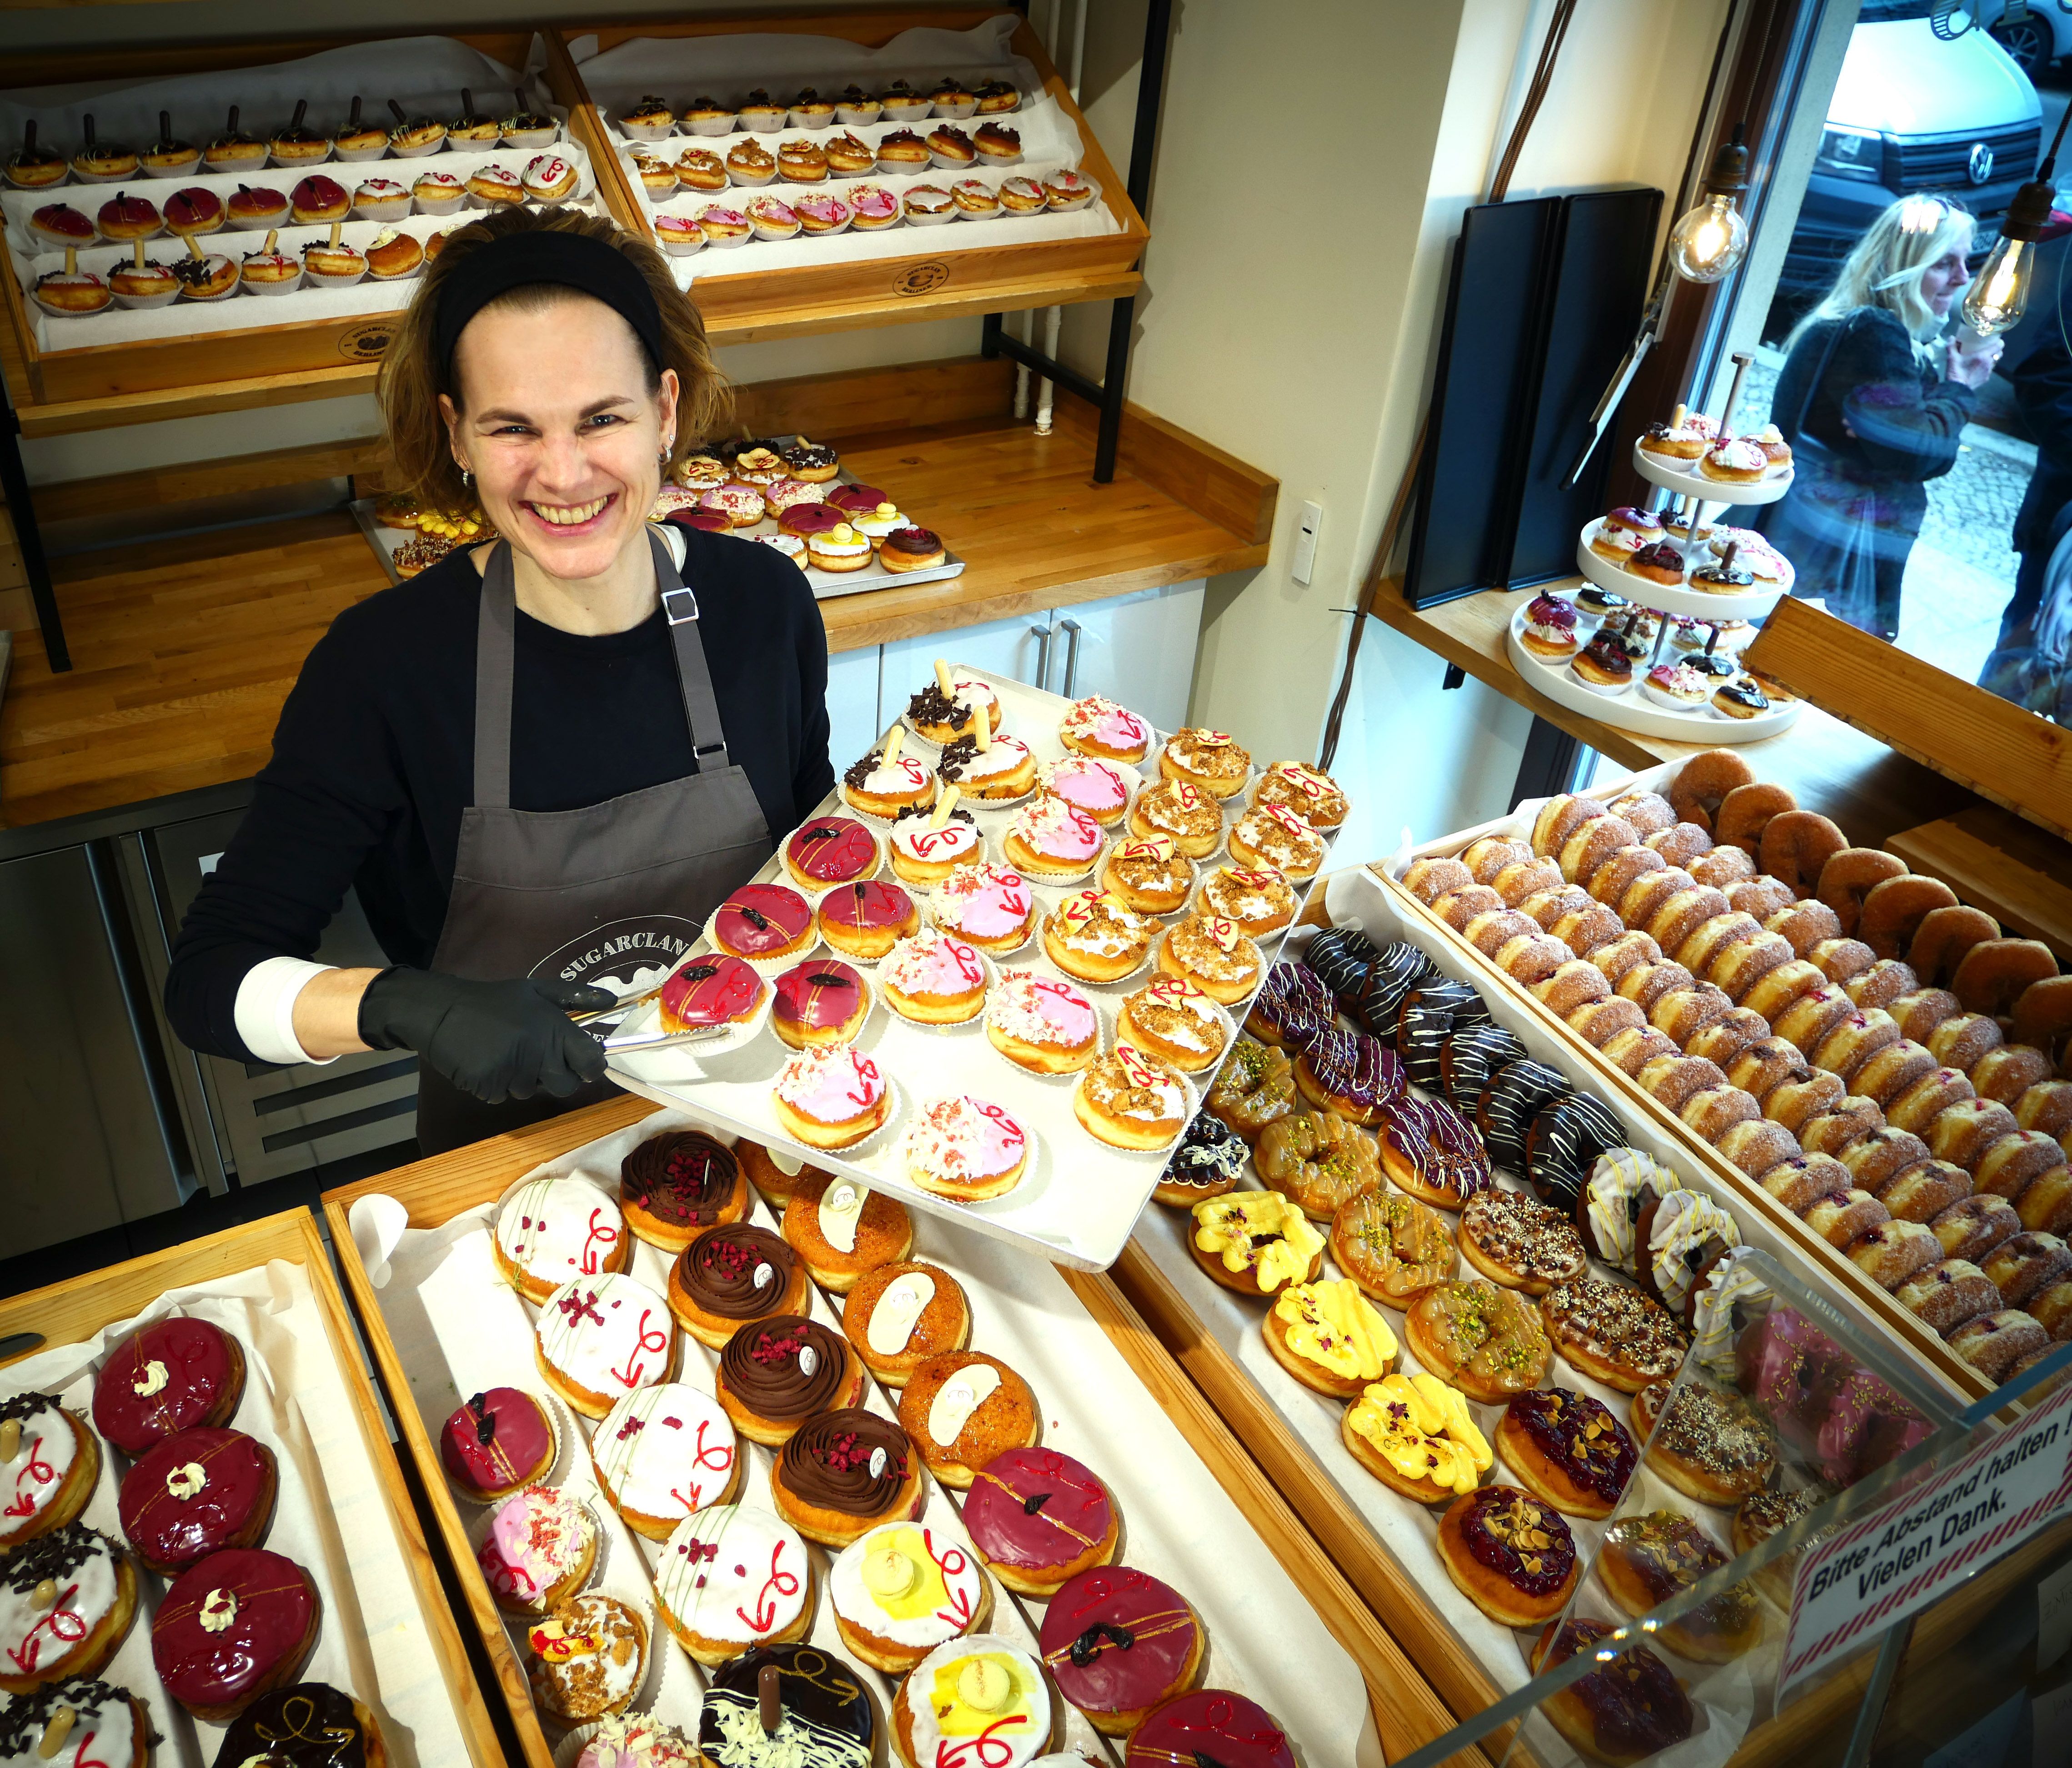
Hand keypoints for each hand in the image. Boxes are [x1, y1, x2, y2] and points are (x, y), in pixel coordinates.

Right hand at [358, 968, 615, 1102]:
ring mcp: (513, 1072)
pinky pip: (504, 1095)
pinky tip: (488, 1061)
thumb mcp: (537, 989)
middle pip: (566, 1086)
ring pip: (532, 1090)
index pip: (591, 1062)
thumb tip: (613, 1000)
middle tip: (539, 1057)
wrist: (441, 1011)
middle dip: (558, 1076)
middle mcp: (537, 1053)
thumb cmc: (494, 1001)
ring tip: (506, 1050)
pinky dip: (498, 1084)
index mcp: (554, 1028)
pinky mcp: (490, 1086)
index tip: (583, 1061)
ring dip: (524, 1078)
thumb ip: (578, 996)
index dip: (592, 1066)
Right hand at [1945, 335, 2001, 389]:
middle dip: (1996, 350)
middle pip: (1999, 353)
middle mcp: (1989, 363)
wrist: (1957, 390)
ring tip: (1983, 359)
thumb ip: (1951, 346)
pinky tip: (1978, 369)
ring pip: (1995, 362)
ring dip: (1991, 359)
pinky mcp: (1986, 379)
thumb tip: (1951, 337)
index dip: (1999, 342)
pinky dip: (1986, 368)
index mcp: (1983, 355)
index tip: (1994, 340)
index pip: (1999, 345)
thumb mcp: (1952, 358)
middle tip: (1988, 349)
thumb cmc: (1956, 372)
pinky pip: (1989, 370)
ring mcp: (1988, 371)